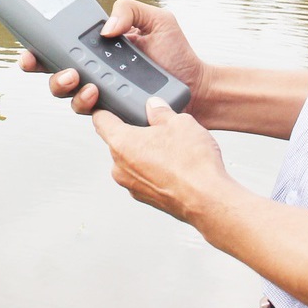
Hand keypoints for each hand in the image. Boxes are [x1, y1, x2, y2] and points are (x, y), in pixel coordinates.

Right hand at [17, 0, 207, 116]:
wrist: (196, 87)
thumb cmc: (177, 53)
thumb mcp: (157, 19)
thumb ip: (129, 10)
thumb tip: (104, 28)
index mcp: (99, 45)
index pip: (61, 44)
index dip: (38, 46)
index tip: (30, 48)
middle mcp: (95, 69)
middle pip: (53, 71)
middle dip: (44, 69)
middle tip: (61, 64)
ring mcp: (101, 92)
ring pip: (67, 94)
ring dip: (64, 86)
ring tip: (80, 79)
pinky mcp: (111, 112)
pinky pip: (88, 111)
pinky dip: (86, 102)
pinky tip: (97, 93)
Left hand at [92, 97, 231, 224]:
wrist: (207, 200)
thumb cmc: (192, 163)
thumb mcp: (180, 122)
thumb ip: (161, 112)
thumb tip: (154, 106)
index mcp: (121, 143)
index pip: (100, 120)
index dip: (105, 109)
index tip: (111, 107)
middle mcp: (119, 167)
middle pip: (118, 142)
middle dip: (134, 133)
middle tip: (156, 127)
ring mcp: (131, 185)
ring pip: (132, 161)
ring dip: (145, 153)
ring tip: (172, 148)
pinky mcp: (145, 198)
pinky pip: (144, 177)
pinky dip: (154, 170)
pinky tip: (175, 166)